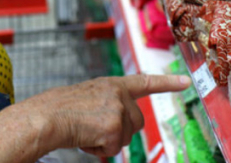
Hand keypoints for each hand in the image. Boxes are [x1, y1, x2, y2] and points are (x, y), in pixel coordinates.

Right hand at [18, 74, 189, 156]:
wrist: (44, 117)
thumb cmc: (56, 110)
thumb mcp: (86, 97)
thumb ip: (107, 105)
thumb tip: (117, 128)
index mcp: (110, 84)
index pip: (144, 82)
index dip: (167, 82)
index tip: (186, 81)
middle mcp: (118, 94)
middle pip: (136, 122)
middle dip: (119, 131)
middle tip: (93, 129)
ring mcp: (118, 109)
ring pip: (126, 137)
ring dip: (107, 141)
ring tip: (84, 130)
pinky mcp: (114, 127)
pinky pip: (113, 149)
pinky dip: (98, 149)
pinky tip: (84, 138)